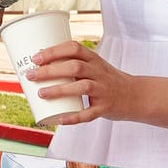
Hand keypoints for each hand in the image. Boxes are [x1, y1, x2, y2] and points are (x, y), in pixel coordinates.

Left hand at [19, 41, 133, 125]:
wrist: (137, 96)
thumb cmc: (108, 80)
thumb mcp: (95, 66)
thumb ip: (72, 65)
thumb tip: (38, 67)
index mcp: (94, 60)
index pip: (74, 48)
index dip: (54, 51)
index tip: (36, 57)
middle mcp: (99, 73)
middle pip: (75, 67)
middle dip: (51, 70)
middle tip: (31, 75)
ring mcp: (104, 90)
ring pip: (82, 87)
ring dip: (60, 90)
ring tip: (41, 93)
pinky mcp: (106, 107)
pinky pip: (90, 113)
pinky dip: (74, 116)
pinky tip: (59, 119)